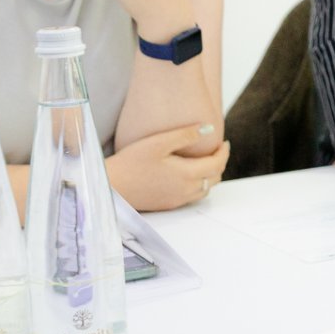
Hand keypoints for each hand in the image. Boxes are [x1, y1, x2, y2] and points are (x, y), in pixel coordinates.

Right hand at [107, 124, 230, 211]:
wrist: (110, 187)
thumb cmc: (131, 162)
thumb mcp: (158, 142)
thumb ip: (185, 135)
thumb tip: (210, 128)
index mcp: (187, 175)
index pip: (217, 164)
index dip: (224, 152)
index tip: (224, 142)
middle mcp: (186, 190)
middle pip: (215, 178)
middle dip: (220, 163)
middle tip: (217, 150)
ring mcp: (177, 200)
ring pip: (205, 189)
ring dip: (210, 176)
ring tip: (206, 161)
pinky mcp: (168, 205)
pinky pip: (193, 196)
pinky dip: (199, 185)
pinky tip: (189, 175)